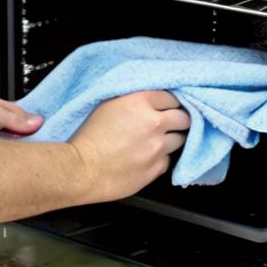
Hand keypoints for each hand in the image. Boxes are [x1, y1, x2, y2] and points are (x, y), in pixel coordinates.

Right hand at [68, 91, 190, 201]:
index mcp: (140, 102)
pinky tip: (146, 158)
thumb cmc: (89, 137)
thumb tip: (150, 100)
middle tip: (170, 123)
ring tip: (156, 142)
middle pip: (184, 118)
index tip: (167, 107)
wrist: (82, 170)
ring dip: (171, 139)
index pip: (172, 97)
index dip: (170, 103)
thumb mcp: (108, 105)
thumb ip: (134, 99)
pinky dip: (160, 158)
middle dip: (178, 120)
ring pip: (180, 140)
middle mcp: (154, 123)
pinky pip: (167, 160)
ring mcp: (158, 148)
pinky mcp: (157, 168)